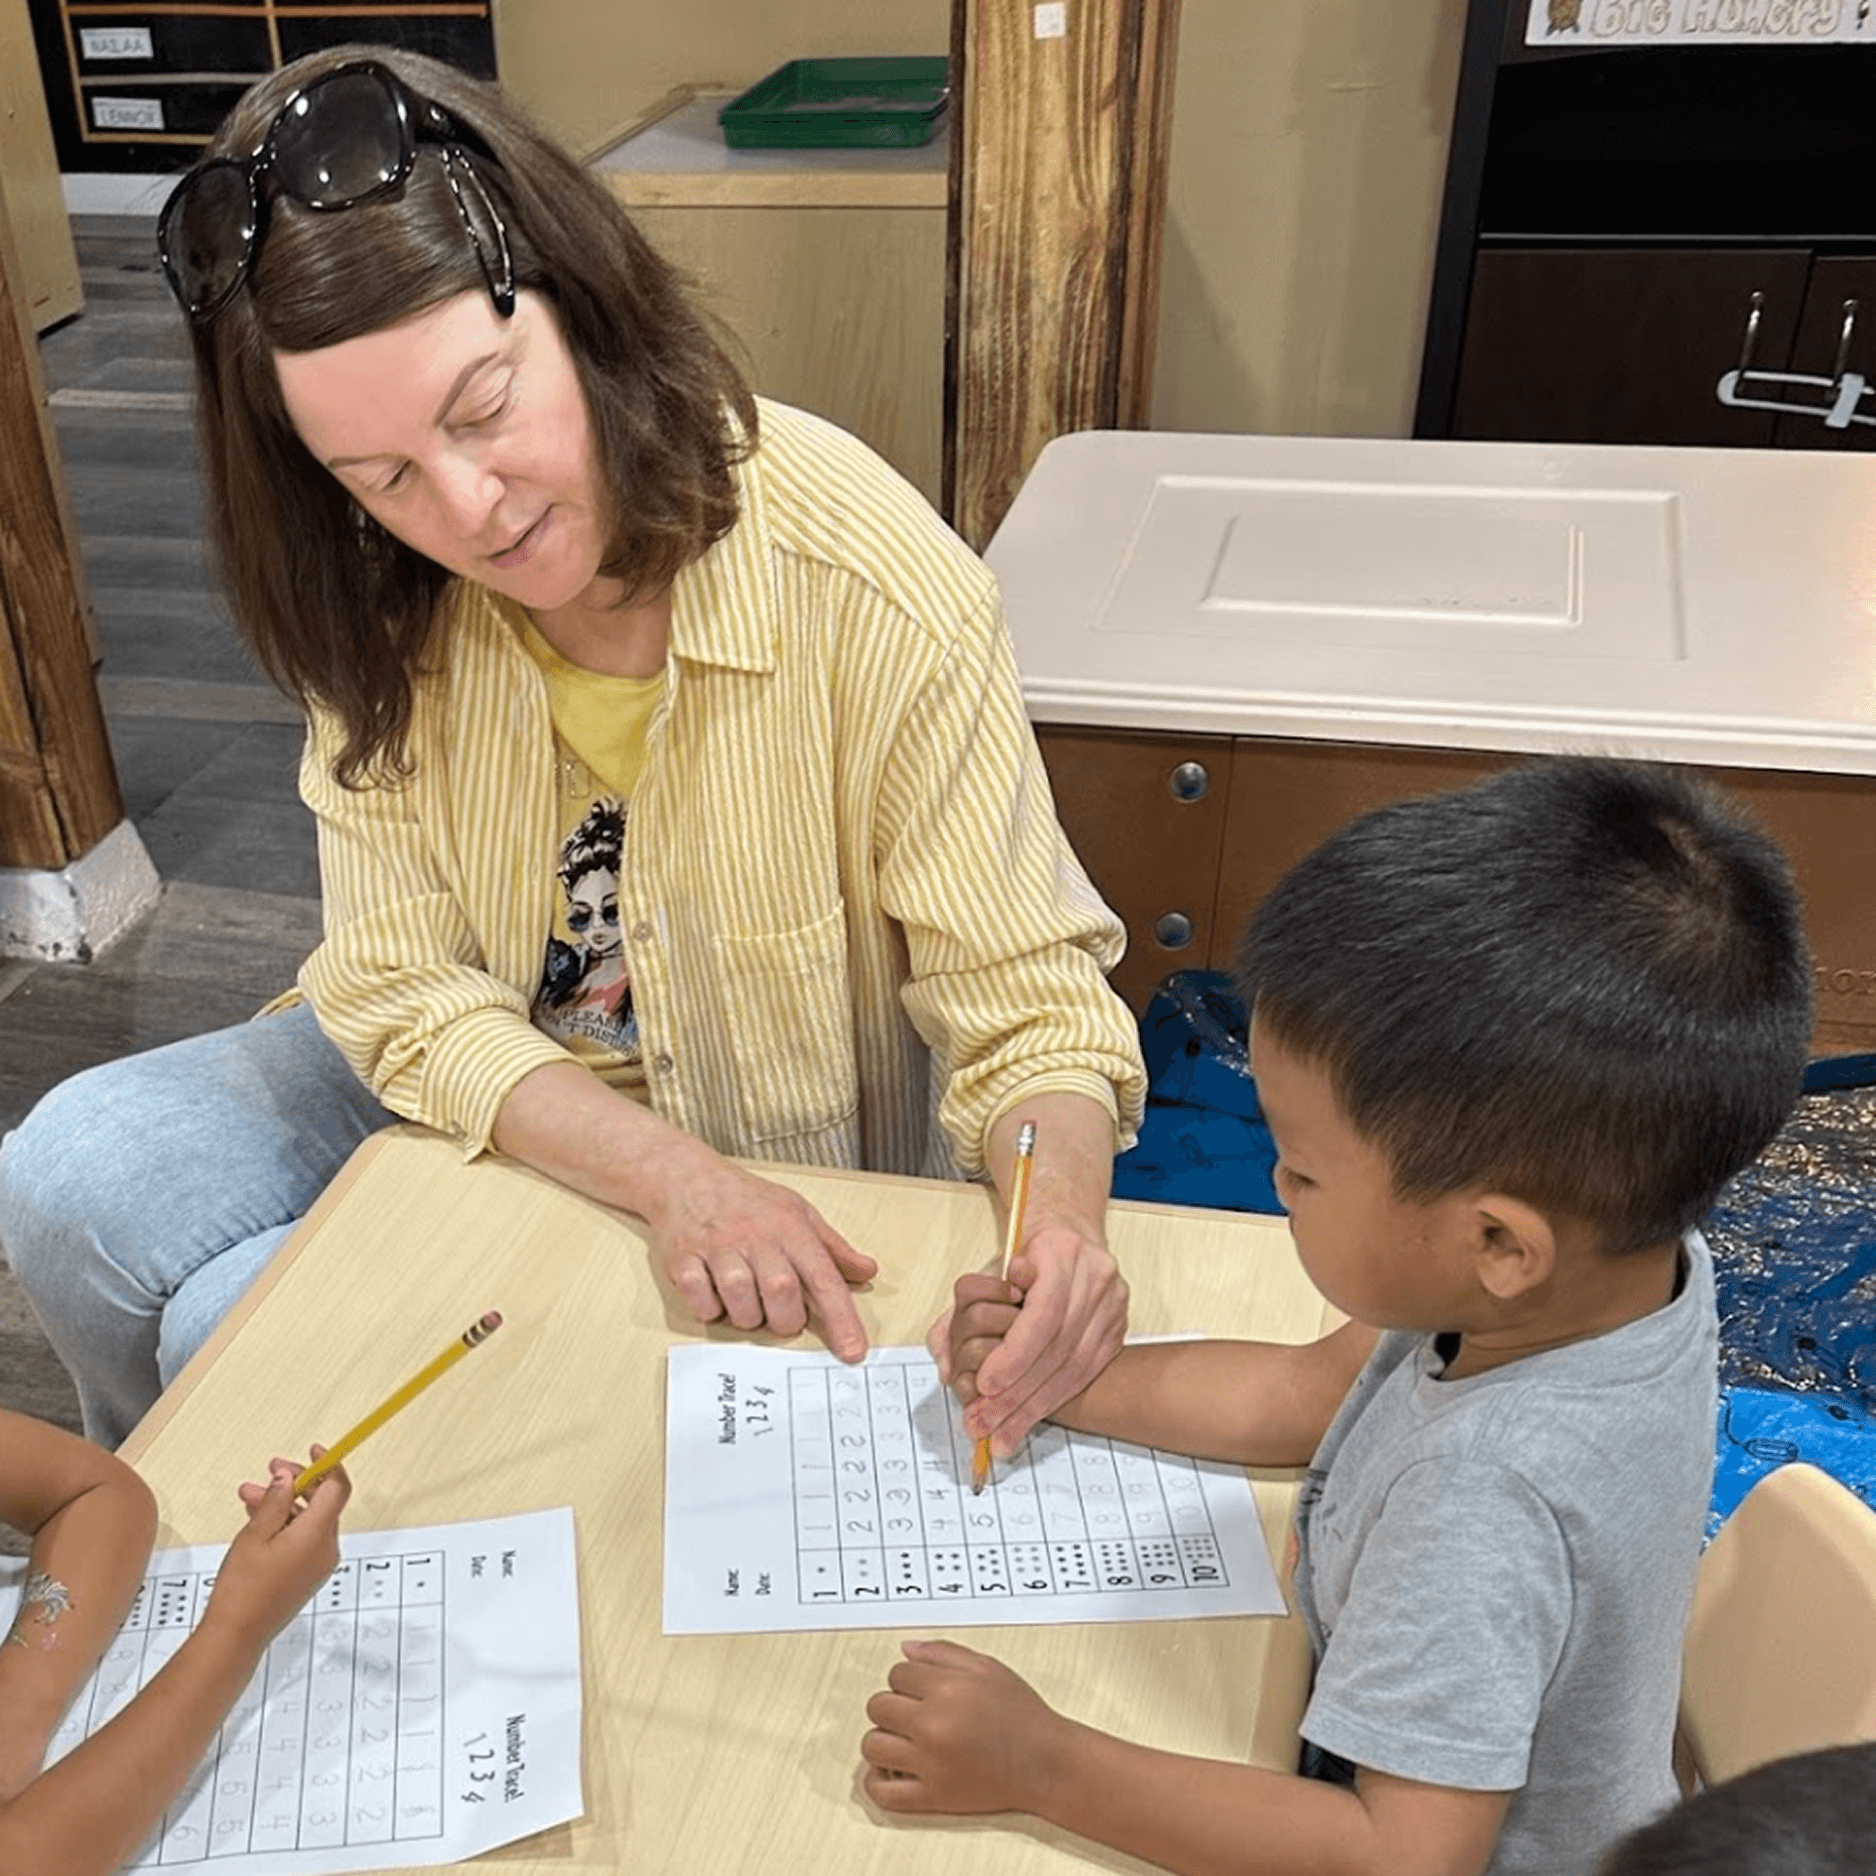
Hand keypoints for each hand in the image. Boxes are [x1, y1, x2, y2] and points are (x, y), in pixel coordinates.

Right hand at [209, 1450, 349, 1647]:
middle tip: (269, 1473)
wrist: (236, 1635)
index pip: (337, 1487)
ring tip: (250, 1495)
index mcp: (318, 1535)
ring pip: (307, 1520)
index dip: (328, 1464)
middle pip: (321, 1502)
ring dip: (283, 1504)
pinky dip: (284, 1524)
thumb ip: (276, 1500)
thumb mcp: (255, 1534)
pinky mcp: (307, 1575)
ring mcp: (318, 1564)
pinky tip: (258, 1518)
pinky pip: (303, 1538)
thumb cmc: (243, 1589)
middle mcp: (326, 1549)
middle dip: (294, 1483)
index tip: (313, 1450)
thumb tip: (288, 1478)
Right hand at [647, 1150, 875, 1360]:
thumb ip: (832, 1247)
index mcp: (789, 1228)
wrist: (687, 1176)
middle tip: (782, 1316)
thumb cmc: (748, 1200)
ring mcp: (717, 1248)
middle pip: (781, 1294)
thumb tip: (866, 1272)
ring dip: (747, 1316)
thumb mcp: (798, 1212)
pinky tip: (714, 1293)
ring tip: (747, 1303)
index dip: (841, 1318)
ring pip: (740, 1302)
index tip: (853, 1351)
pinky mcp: (683, 1259)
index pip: (823, 1277)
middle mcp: (755, 1238)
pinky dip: (710, 1309)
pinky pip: (701, 1302)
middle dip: (786, 1320)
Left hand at [862, 1639, 1065, 1814]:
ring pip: (872, 1745)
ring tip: (904, 1740)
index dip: (907, 1678)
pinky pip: (883, 1793)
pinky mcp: (932, 1797)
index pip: (896, 1673)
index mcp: (946, 1689)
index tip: (922, 1688)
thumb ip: (942, 1652)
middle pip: (878, 1706)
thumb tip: (905, 1649)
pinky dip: (877, 1781)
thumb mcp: (987, 1667)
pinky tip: (891, 1769)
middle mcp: (932, 1725)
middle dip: (892, 1704)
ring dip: (883, 1739)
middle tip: (914, 1712)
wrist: (1045, 1762)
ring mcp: (929, 1764)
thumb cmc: (1020, 1713)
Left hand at [930, 1221, 1126, 1455]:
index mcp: (1062, 1251)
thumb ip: (963, 1311)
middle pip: (1059, 1348)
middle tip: (982, 1423)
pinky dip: (1053, 1402)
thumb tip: (947, 1362)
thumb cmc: (1023, 1256)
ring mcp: (1113, 1305)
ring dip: (1034, 1408)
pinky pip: (1086, 1375)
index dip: (1015, 1354)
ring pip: (1076, 1369)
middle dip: (1018, 1393)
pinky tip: (1026, 1422)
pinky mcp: (1117, 1330)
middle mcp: (1095, 1277)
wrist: (1069, 1235)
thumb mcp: (987, 1269)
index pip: (1044, 1313)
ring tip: (1000, 1437)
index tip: (985, 1385)